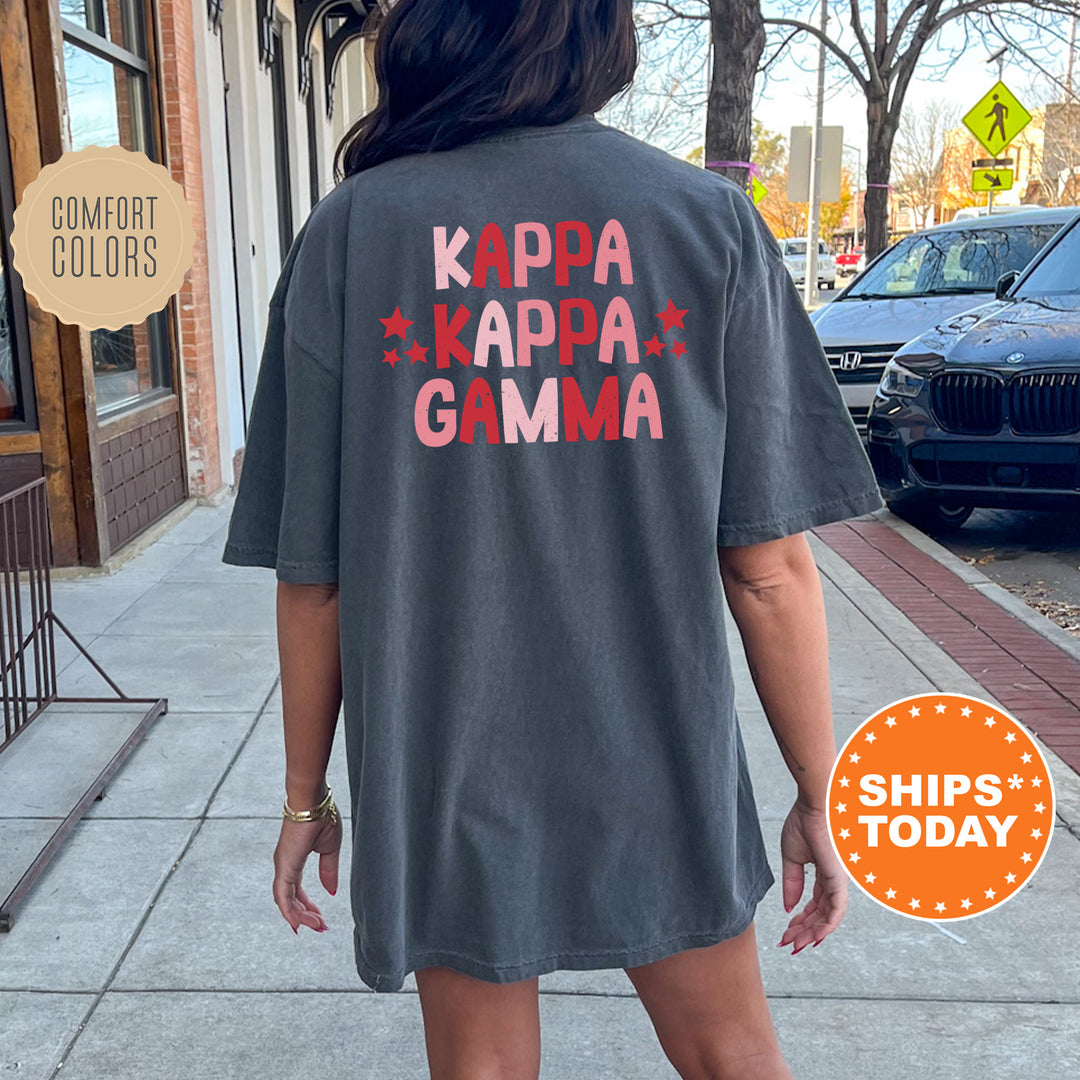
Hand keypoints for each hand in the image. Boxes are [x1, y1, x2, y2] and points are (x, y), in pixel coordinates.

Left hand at [272, 809, 341, 934]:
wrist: (314, 801)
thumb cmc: (322, 816)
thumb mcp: (329, 849)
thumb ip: (328, 871)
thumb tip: (331, 891)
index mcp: (294, 860)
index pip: (297, 890)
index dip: (307, 906)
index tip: (319, 917)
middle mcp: (285, 865)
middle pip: (290, 900)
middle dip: (304, 916)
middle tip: (320, 926)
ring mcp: (283, 866)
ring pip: (285, 902)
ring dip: (300, 917)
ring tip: (316, 925)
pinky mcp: (284, 866)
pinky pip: (283, 896)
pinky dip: (290, 911)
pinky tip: (299, 922)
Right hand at [777, 796, 847, 952]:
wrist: (814, 805)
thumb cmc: (804, 822)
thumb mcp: (791, 857)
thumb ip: (791, 883)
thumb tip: (788, 907)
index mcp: (823, 873)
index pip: (814, 903)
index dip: (800, 919)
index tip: (786, 932)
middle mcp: (834, 881)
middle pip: (820, 914)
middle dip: (803, 931)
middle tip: (789, 944)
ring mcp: (838, 882)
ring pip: (828, 917)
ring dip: (811, 933)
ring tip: (796, 945)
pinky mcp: (839, 880)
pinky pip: (836, 910)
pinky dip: (825, 926)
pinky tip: (813, 937)